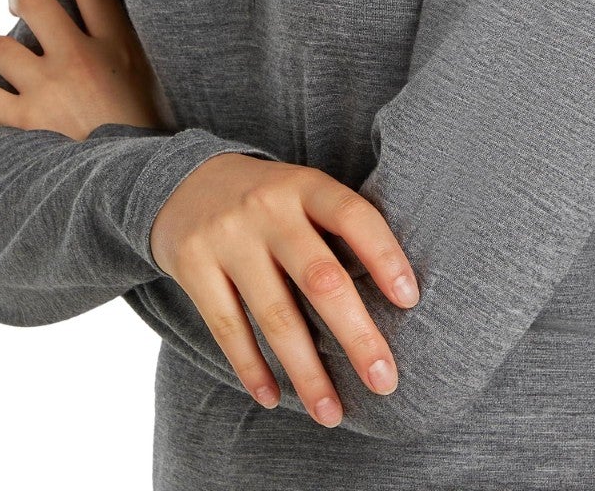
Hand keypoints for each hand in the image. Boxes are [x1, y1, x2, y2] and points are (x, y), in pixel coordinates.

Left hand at [0, 0, 164, 139]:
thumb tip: (115, 27)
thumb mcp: (154, 80)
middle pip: (33, 2)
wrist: (137, 182)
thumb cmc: (149, 132)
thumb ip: (132, 50)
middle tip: (17, 2)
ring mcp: (48, 89)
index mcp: (117, 44)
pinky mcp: (25, 122)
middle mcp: (79, 57)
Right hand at [151, 150, 420, 427]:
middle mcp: (268, 208)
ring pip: (275, 315)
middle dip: (356, 335)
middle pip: (320, 277)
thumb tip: (395, 300)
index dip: (384, 256)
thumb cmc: (267, 201)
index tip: (410, 300)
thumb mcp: (302, 193)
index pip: (353, 216)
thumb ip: (336, 229)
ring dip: (306, 372)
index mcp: (305, 186)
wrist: (184, 181)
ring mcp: (228, 236)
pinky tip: (273, 398)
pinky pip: (227, 327)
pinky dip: (251, 368)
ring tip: (331, 413)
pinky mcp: (192, 264)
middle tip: (385, 381)